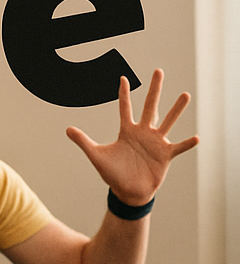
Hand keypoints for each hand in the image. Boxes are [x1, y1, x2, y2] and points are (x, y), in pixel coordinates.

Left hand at [66, 69, 197, 206]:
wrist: (128, 191)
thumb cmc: (113, 173)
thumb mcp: (96, 156)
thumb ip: (83, 141)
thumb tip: (67, 129)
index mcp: (127, 131)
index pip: (124, 108)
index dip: (123, 94)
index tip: (123, 77)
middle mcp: (143, 133)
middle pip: (150, 106)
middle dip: (154, 89)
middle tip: (158, 71)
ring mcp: (156, 143)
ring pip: (168, 121)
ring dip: (177, 109)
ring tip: (185, 94)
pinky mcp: (166, 155)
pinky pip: (179, 147)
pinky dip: (187, 143)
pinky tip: (196, 138)